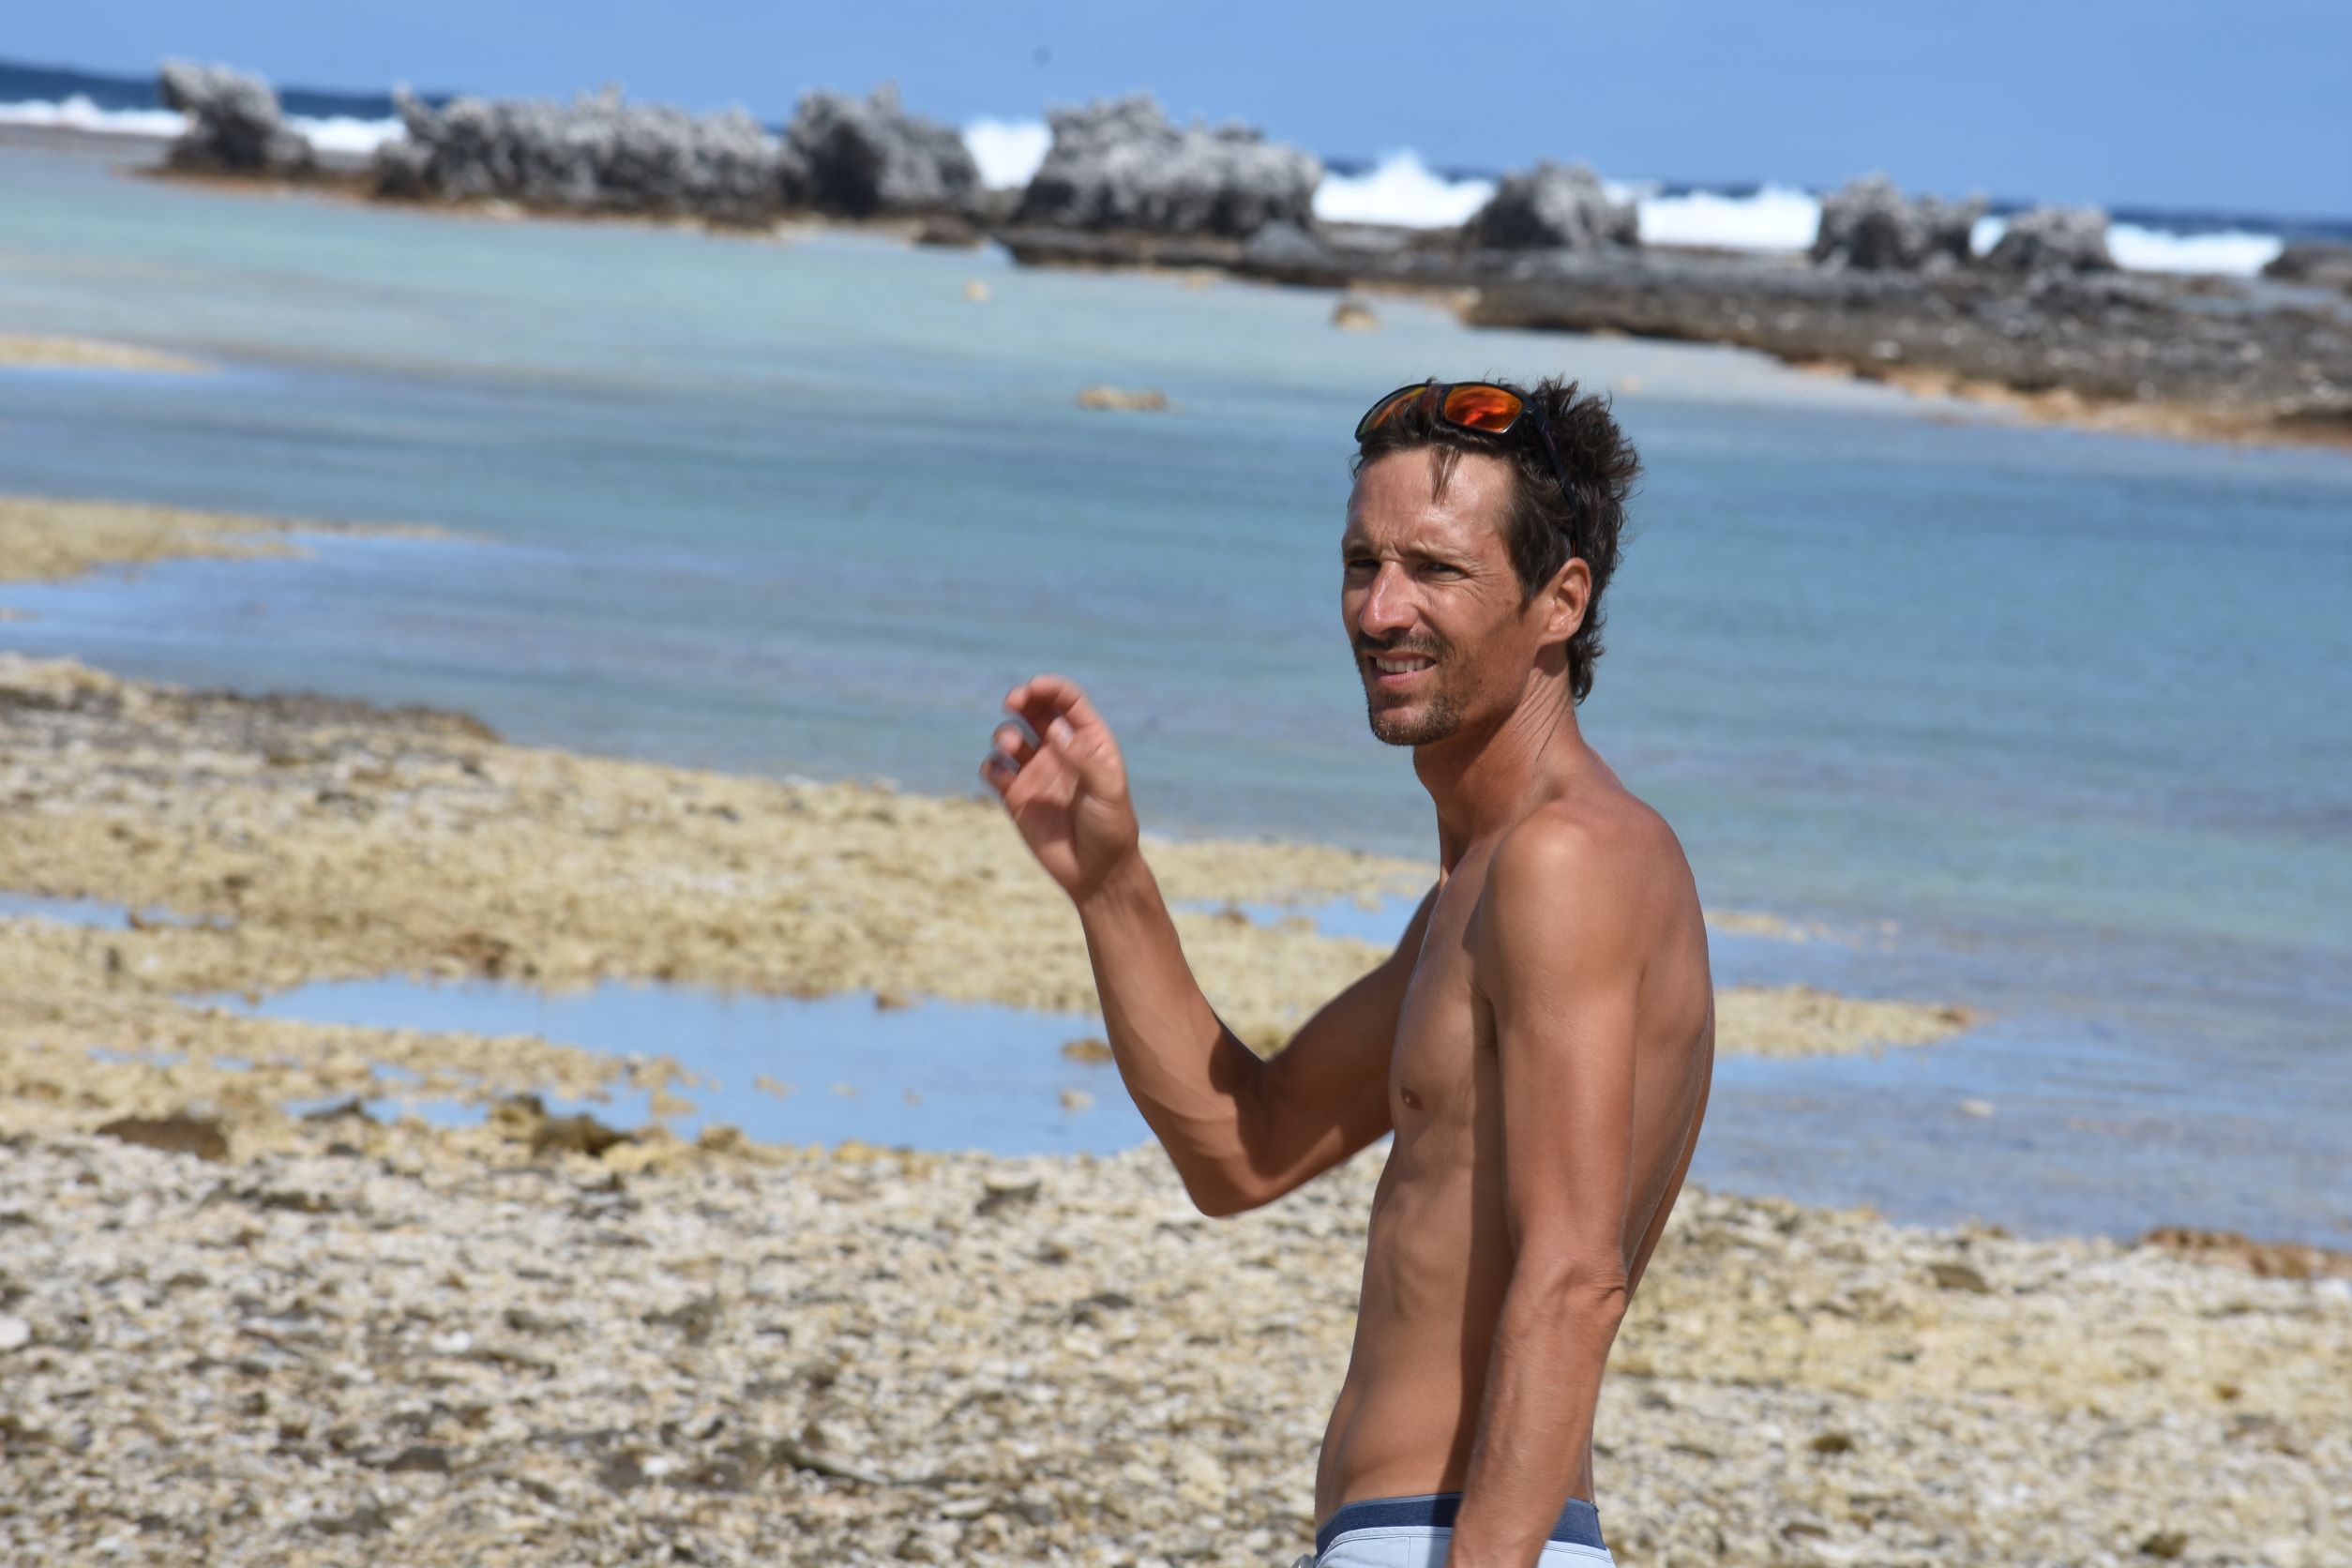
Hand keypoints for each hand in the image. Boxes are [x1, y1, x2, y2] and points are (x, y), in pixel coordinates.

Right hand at [980, 673, 1140, 900]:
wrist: (1096, 872)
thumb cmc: (1110, 828)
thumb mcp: (1107, 791)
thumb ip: (1083, 758)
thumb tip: (1055, 729)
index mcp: (1089, 742)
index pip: (1067, 702)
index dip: (1051, 688)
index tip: (1034, 687)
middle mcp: (1060, 751)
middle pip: (1035, 711)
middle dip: (1022, 699)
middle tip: (1013, 701)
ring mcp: (1036, 772)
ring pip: (1010, 737)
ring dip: (1004, 734)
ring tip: (1010, 747)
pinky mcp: (1016, 796)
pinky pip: (994, 770)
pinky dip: (991, 766)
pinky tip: (1001, 776)